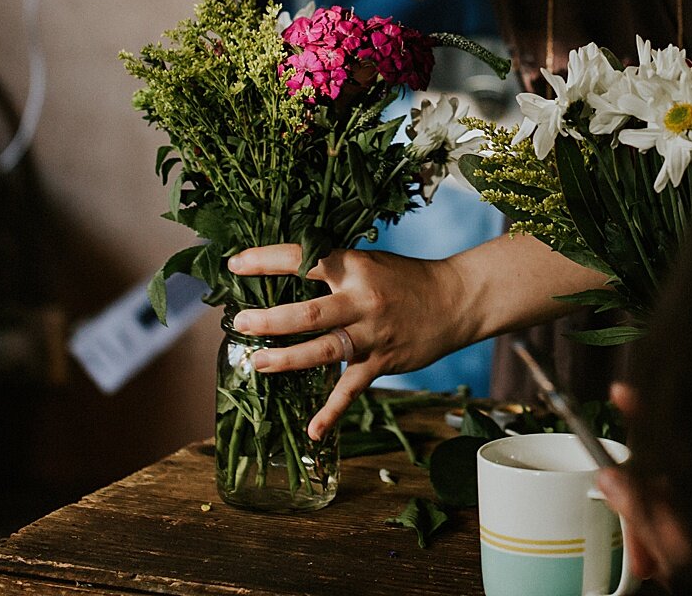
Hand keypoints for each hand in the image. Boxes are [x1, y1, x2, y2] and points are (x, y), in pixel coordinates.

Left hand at [225, 246, 472, 440]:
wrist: (456, 300)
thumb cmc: (405, 277)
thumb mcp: (369, 261)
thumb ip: (334, 269)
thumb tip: (284, 270)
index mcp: (355, 268)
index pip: (305, 260)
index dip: (267, 260)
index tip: (236, 266)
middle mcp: (362, 301)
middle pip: (309, 313)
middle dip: (271, 320)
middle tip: (240, 323)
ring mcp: (372, 335)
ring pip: (324, 351)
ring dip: (288, 359)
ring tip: (258, 363)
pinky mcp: (382, 362)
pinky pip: (351, 390)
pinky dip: (332, 413)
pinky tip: (313, 431)